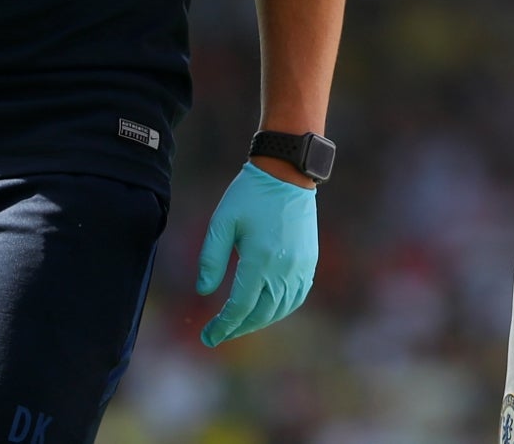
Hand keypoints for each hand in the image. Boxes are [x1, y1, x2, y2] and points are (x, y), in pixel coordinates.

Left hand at [196, 163, 319, 346]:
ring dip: (259, 321)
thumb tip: (203, 291)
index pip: (240, 307)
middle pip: (261, 313)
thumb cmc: (250, 196)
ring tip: (239, 323)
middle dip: (238, 329)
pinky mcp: (310, 261)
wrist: (288, 175)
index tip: (208, 337)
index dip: (223, 326)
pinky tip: (266, 309)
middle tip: (219, 334)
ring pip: (280, 309)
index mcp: (260, 259)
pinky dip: (281, 309)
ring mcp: (301, 266)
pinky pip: (297, 297)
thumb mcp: (222, 222)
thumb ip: (211, 259)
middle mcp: (284, 268)